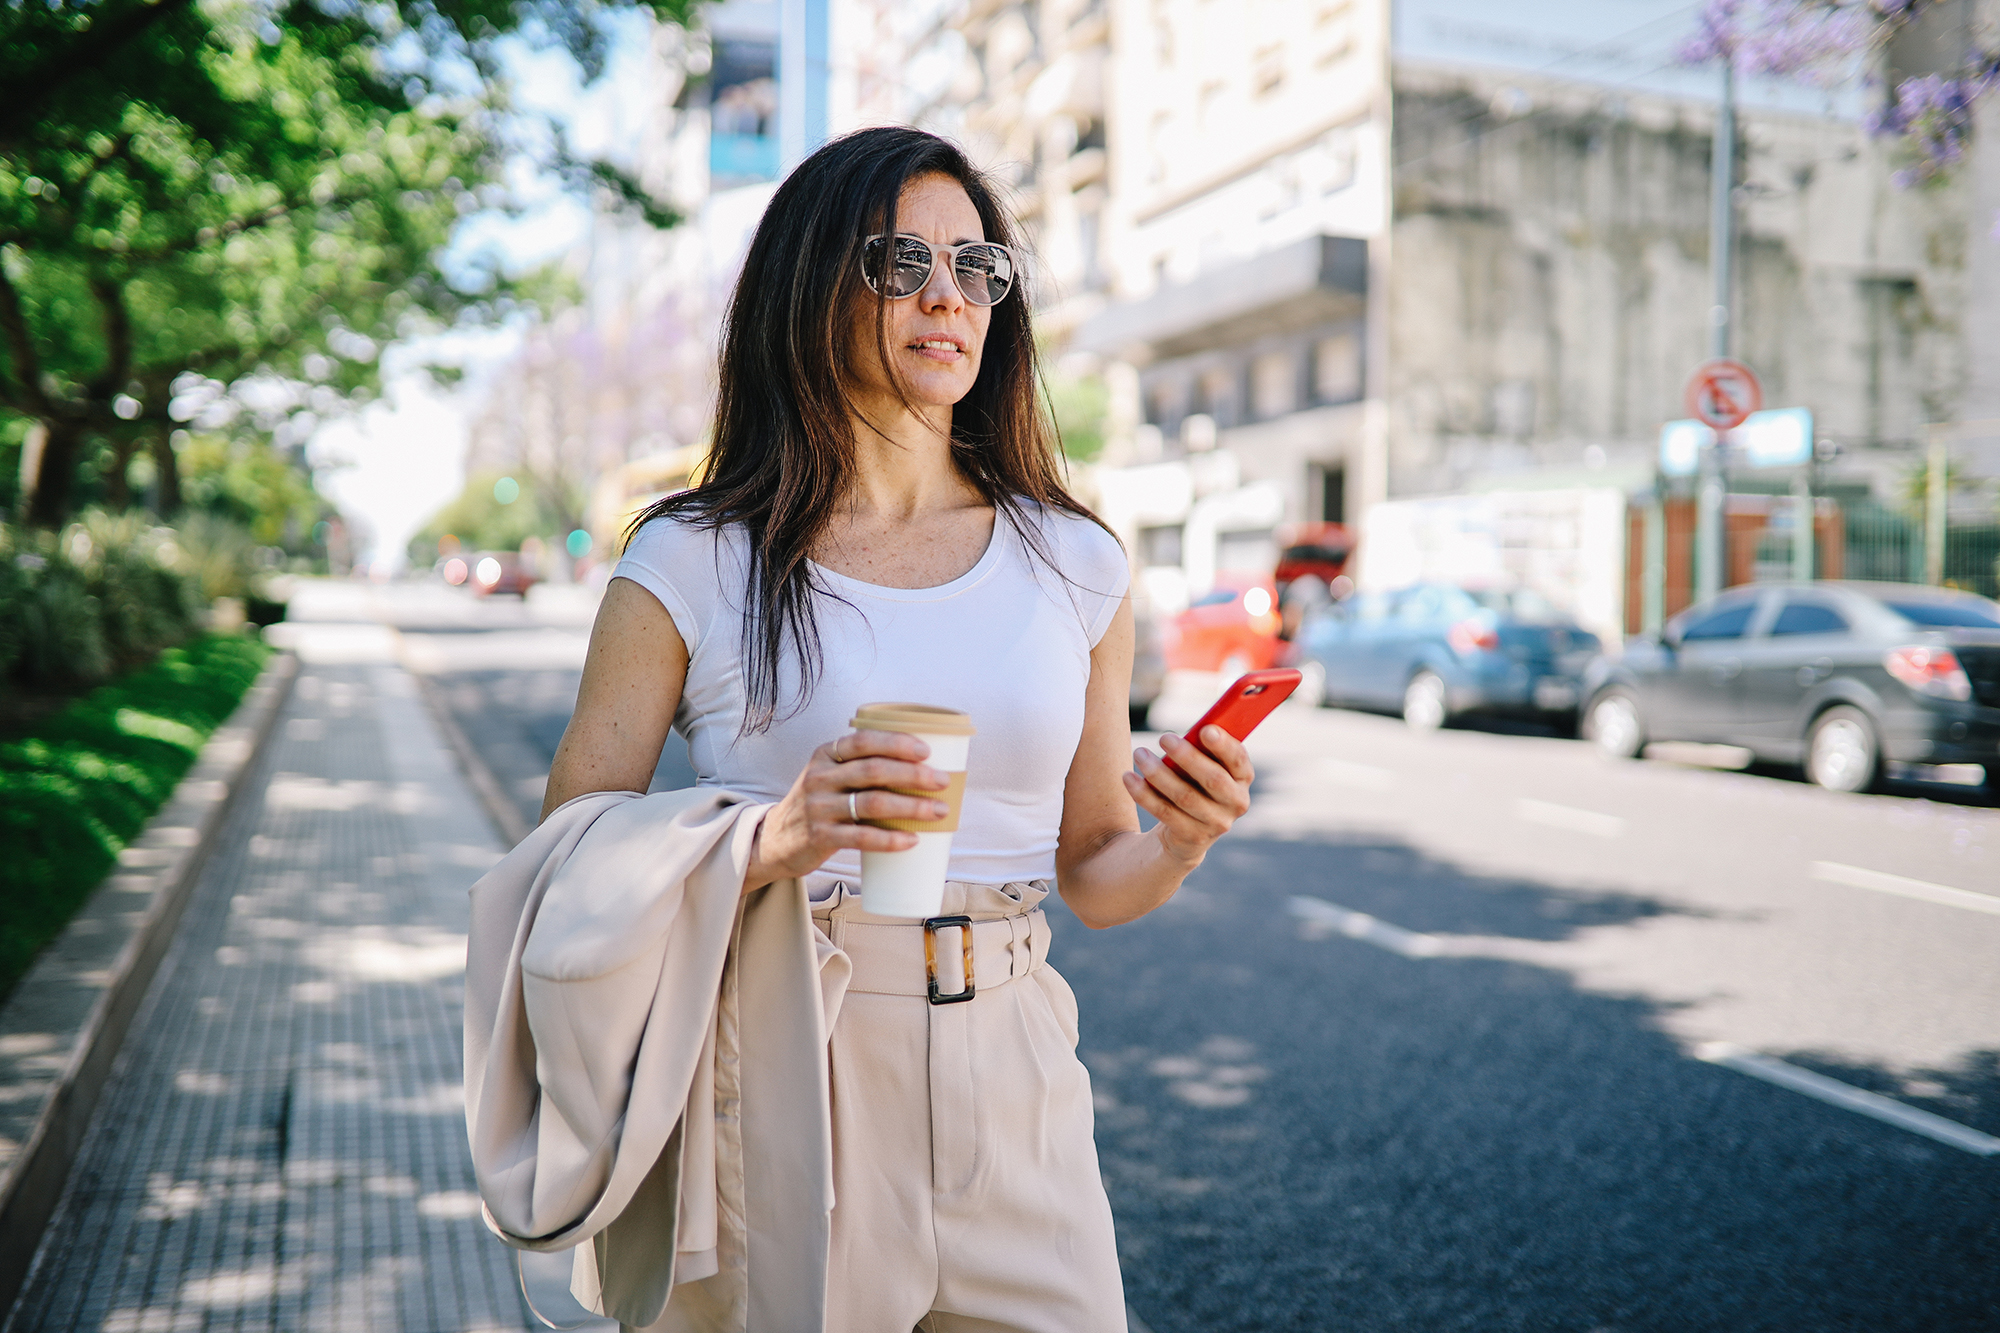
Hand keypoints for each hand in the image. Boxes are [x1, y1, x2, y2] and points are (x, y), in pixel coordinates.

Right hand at [744, 729, 951, 890]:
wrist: (775, 839)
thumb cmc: (819, 804)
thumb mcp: (830, 776)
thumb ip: (862, 768)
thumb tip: (923, 768)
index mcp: (826, 754)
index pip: (864, 741)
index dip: (897, 743)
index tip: (927, 752)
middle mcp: (820, 777)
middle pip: (874, 770)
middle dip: (913, 775)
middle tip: (943, 782)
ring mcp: (818, 807)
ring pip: (872, 803)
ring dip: (911, 806)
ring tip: (939, 811)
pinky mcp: (820, 837)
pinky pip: (861, 837)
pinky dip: (890, 839)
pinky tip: (912, 839)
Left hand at [1123, 726, 1252, 867]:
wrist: (1188, 832)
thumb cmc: (1196, 784)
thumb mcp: (1204, 766)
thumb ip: (1202, 749)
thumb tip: (1187, 732)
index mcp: (1243, 779)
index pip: (1239, 760)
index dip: (1224, 745)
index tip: (1205, 729)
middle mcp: (1236, 803)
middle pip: (1213, 780)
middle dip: (1187, 757)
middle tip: (1163, 738)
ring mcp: (1216, 824)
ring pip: (1184, 796)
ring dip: (1158, 773)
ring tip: (1140, 754)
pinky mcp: (1192, 837)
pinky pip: (1165, 812)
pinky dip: (1144, 794)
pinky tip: (1129, 778)